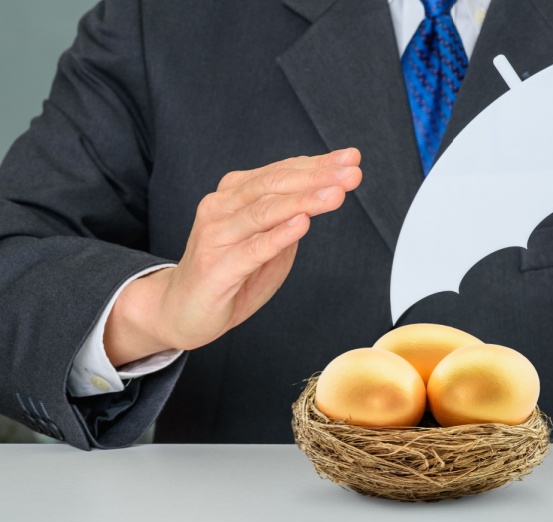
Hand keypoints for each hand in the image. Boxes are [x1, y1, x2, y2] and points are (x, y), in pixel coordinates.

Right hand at [104, 148, 361, 365]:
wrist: (180, 310)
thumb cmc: (228, 275)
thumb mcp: (267, 244)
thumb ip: (288, 221)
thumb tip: (322, 197)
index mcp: (235, 194)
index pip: (281, 172)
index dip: (317, 164)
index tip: (351, 158)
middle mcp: (223, 207)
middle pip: (275, 184)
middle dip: (317, 176)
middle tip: (351, 171)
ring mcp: (216, 235)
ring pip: (265, 211)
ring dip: (304, 200)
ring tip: (335, 193)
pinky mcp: (215, 266)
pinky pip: (252, 248)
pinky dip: (278, 235)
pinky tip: (302, 223)